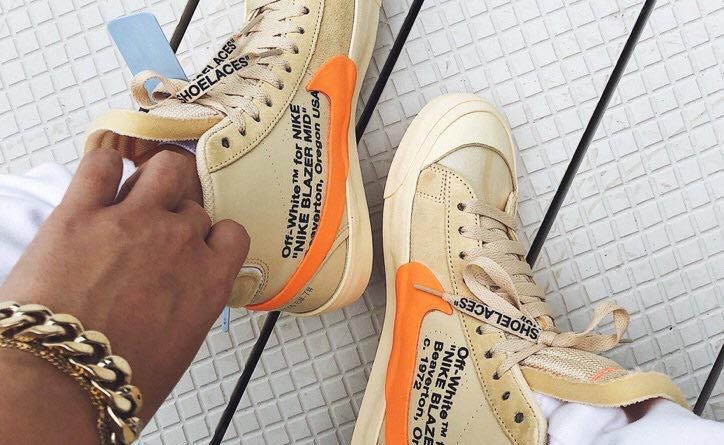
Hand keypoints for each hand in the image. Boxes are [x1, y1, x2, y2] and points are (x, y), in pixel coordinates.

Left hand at [0, 149, 248, 442]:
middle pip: (193, 207)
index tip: (200, 242)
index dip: (214, 236)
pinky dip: (103, 167)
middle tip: (157, 228)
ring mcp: (133, 221)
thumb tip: (174, 295)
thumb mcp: (177, 347)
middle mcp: (179, 243)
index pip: (231, 234)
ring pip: (165, 169)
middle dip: (178, 216)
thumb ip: (187, 305)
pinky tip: (99, 181)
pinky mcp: (81, 211)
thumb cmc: (115, 378)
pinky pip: (101, 164)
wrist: (58, 383)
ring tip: (140, 192)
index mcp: (208, 280)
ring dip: (158, 178)